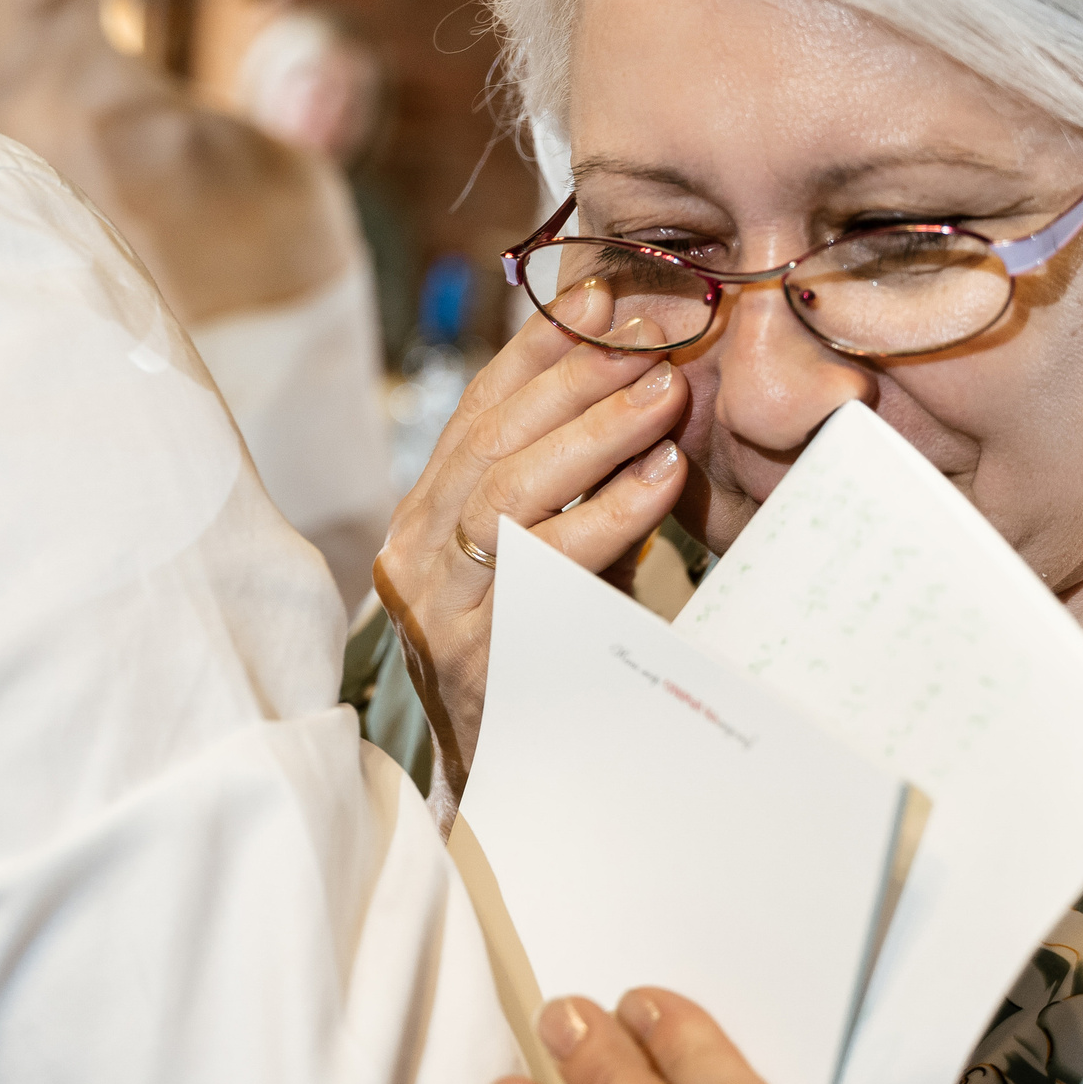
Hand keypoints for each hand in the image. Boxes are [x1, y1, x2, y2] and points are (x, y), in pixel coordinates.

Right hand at [372, 286, 690, 792]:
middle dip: (578, 373)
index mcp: (425, 514)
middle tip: (658, 334)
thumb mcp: (541, 558)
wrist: (500, 790)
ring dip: (596, 431)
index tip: (605, 292)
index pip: (479, 406)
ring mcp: (437, 603)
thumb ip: (567, 484)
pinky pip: (543, 562)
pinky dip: (609, 512)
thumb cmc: (537, 663)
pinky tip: (662, 480)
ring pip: (507, 488)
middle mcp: (414, 549)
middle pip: (491, 435)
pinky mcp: (476, 651)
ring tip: (668, 392)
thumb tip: (640, 380)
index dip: (541, 343)